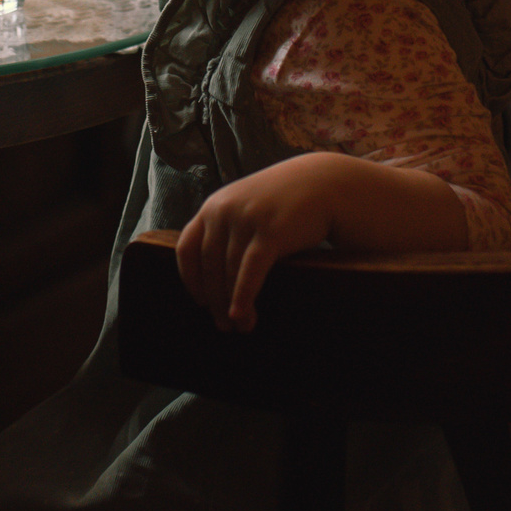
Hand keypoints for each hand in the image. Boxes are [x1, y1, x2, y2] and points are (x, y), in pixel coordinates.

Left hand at [175, 154, 344, 332]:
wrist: (324, 183)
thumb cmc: (284, 202)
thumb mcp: (246, 206)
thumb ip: (227, 229)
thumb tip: (214, 276)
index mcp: (213, 207)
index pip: (187, 248)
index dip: (190, 279)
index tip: (200, 300)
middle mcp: (223, 211)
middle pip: (208, 266)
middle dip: (214, 301)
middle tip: (223, 326)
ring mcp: (246, 220)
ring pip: (228, 272)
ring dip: (231, 305)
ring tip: (241, 326)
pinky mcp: (270, 231)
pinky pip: (250, 271)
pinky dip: (243, 297)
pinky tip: (242, 315)